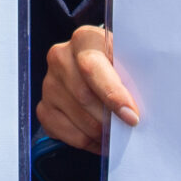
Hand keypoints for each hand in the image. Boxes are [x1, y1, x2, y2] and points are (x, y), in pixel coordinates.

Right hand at [36, 25, 139, 153]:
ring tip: (117, 132)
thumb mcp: (130, 59)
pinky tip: (101, 137)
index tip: (132, 117)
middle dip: (109, 119)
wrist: (104, 67)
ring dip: (101, 132)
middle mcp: (60, 57)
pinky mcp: (44, 107)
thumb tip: (136, 109)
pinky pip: (67, 134)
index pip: (92, 69)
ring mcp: (49, 83)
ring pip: (78, 120)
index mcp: (84, 39)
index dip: (113, 95)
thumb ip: (133, 76)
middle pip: (84, 97)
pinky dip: (88, 141)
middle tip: (128, 128)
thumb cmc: (121, 64)